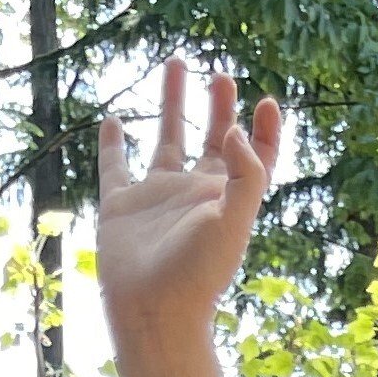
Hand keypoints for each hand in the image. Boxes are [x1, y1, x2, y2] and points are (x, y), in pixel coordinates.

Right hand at [97, 63, 280, 376]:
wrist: (153, 314)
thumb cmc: (198, 274)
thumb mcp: (234, 221)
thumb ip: (245, 172)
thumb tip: (234, 129)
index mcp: (225, 198)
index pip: (254, 158)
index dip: (265, 131)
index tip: (266, 101)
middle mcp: (193, 194)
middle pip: (211, 139)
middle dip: (219, 107)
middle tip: (222, 75)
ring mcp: (156, 198)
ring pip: (165, 139)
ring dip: (171, 102)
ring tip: (176, 62)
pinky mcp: (120, 207)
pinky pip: (114, 167)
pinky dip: (112, 143)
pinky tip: (112, 119)